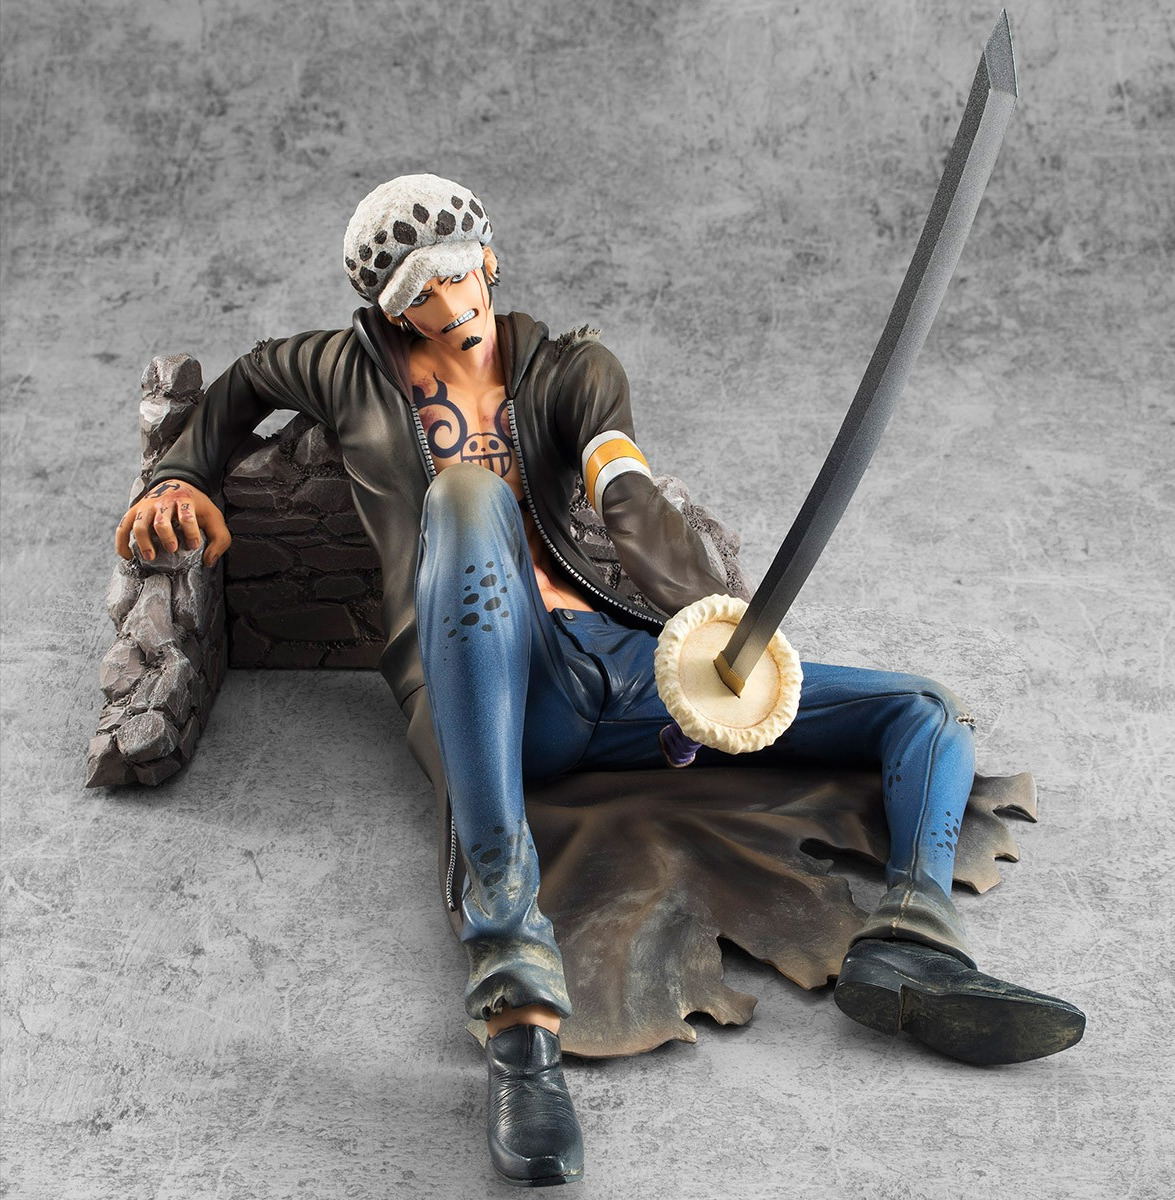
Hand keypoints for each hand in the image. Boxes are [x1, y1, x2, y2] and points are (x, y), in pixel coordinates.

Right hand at [115, 479, 230, 566]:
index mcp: (184, 501)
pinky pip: (123, 527)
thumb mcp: (214, 518)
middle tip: (173, 549)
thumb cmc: (196, 505)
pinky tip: (128, 556)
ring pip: (139, 524)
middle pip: (161, 521)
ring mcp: (146, 507)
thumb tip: (209, 561)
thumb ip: (219, 540)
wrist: (177, 483)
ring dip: (144, 541)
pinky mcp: (134, 512)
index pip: (186, 517)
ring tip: (151, 556)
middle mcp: (162, 503)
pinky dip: (122, 542)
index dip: (190, 532)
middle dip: (166, 537)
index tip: (194, 545)